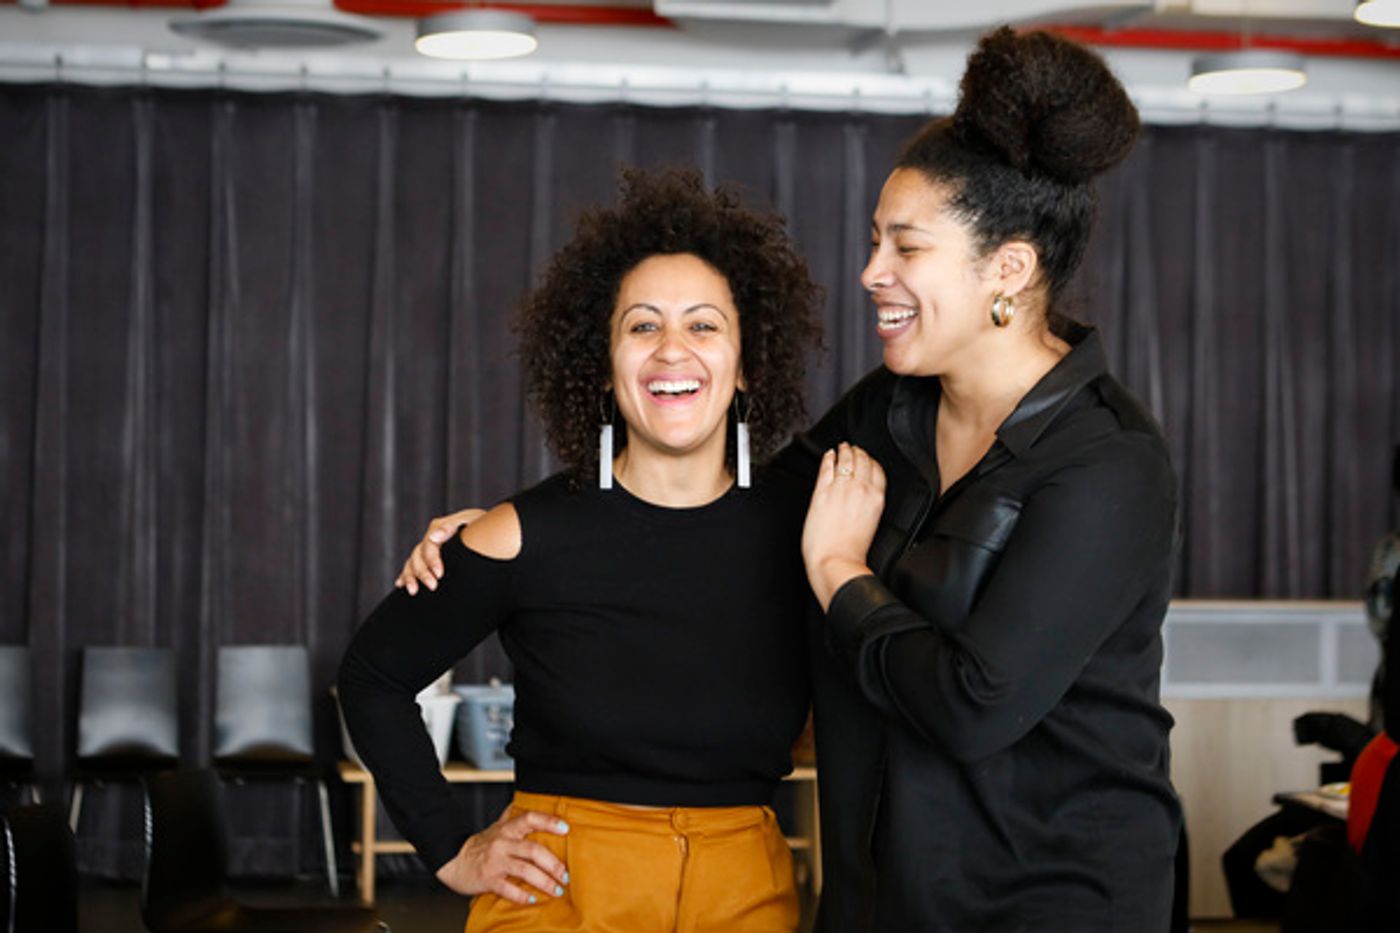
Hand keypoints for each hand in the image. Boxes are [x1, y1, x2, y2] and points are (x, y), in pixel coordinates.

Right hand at [396, 509, 485, 593]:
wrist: (489, 530)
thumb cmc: (482, 525)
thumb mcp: (470, 520)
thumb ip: (450, 527)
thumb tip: (432, 537)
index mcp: (439, 528)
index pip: (429, 545)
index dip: (432, 560)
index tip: (439, 574)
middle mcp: (430, 539)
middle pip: (418, 556)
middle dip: (423, 573)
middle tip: (432, 586)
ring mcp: (428, 549)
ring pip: (412, 562)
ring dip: (410, 577)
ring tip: (413, 591)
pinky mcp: (429, 558)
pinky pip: (413, 566)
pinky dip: (406, 575)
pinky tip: (400, 584)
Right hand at [434, 806, 570, 903]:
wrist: (454, 861)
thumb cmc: (482, 845)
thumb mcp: (498, 827)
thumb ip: (513, 815)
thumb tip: (528, 798)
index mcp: (507, 829)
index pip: (530, 819)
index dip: (549, 822)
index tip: (566, 828)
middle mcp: (502, 843)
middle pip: (533, 850)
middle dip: (553, 864)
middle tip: (565, 875)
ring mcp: (495, 861)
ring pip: (524, 870)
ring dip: (544, 882)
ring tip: (557, 890)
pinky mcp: (488, 879)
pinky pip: (507, 889)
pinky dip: (521, 895)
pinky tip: (532, 899)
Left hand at [801, 443, 885, 610]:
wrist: (836, 561)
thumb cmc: (852, 552)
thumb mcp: (871, 526)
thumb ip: (869, 508)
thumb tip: (862, 502)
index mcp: (876, 500)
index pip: (878, 471)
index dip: (872, 461)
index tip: (868, 458)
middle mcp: (861, 490)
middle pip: (863, 461)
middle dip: (858, 452)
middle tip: (853, 448)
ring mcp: (841, 488)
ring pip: (846, 460)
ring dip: (845, 450)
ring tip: (842, 446)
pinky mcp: (822, 491)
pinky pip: (827, 467)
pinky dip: (828, 458)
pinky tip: (828, 455)